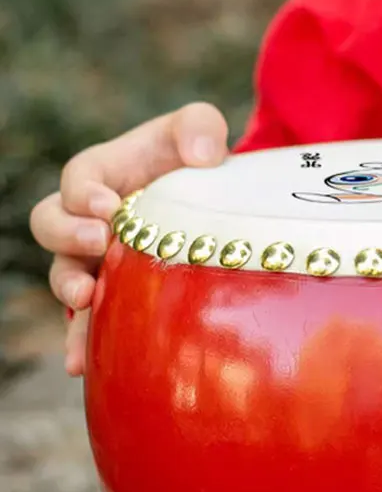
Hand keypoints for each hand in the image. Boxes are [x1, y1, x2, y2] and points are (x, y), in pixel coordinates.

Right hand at [29, 103, 228, 375]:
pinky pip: (90, 323)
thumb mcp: (201, 133)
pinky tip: (82, 366)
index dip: (83, 192)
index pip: (77, 180)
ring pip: (64, 277)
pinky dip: (82, 342)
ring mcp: (99, 264)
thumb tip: (204, 156)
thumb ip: (199, 125)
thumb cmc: (201, 165)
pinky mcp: (115, 299)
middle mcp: (90, 221)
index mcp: (103, 177)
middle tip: (98, 241)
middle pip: (52, 227)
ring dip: (69, 290)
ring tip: (84, 298)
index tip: (107, 205)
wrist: (218, 209)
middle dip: (68, 235)